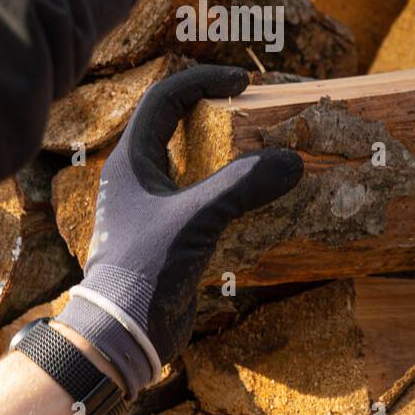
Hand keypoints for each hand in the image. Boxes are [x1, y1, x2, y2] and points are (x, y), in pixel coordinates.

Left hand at [55, 65, 302, 398]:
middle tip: (256, 111)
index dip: (203, 81)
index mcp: (133, 161)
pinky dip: (233, 193)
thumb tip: (292, 160)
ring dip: (229, 155)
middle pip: (179, 128)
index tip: (243, 82)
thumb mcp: (196, 219)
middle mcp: (141, 179)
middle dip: (218, 114)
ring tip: (266, 152)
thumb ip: (242, 186)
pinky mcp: (171, 237)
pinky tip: (261, 200)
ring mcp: (155, 208)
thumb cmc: (146, 268)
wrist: (122, 333)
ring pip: (195, 166)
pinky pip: (205, 200)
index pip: (165, 99)